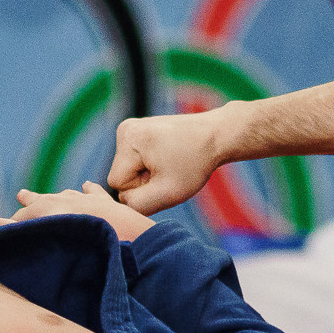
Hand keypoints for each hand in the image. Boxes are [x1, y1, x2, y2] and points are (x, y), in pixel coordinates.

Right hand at [3, 182, 153, 241]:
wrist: (128, 239)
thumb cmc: (86, 240)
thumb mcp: (46, 236)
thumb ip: (14, 230)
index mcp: (49, 208)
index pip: (23, 216)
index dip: (8, 223)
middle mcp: (65, 200)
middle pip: (43, 201)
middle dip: (31, 202)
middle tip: (20, 195)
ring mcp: (87, 201)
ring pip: (66, 195)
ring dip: (54, 195)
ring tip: (47, 193)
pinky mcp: (108, 204)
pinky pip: (95, 193)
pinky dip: (88, 190)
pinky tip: (86, 185)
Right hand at [107, 110, 226, 215]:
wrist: (216, 136)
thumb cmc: (195, 164)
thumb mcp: (167, 193)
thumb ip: (137, 205)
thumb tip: (120, 202)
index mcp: (128, 139)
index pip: (116, 183)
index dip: (140, 189)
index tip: (164, 178)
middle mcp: (125, 129)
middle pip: (120, 175)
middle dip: (143, 181)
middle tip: (169, 172)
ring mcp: (131, 127)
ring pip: (127, 169)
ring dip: (147, 174)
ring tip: (171, 164)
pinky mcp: (139, 130)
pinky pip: (134, 160)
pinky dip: (150, 164)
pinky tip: (168, 158)